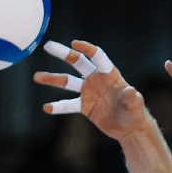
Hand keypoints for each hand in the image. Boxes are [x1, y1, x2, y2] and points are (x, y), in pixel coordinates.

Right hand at [33, 40, 152, 140]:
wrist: (130, 128)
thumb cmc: (135, 114)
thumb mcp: (135, 105)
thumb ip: (132, 98)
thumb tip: (131, 91)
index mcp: (109, 73)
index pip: (97, 56)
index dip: (87, 49)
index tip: (75, 43)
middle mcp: (96, 79)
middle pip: (78, 62)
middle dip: (64, 54)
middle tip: (48, 46)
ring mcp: (88, 92)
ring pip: (67, 82)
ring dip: (52, 79)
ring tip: (36, 76)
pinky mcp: (84, 106)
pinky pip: (68, 104)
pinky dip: (58, 106)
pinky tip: (46, 107)